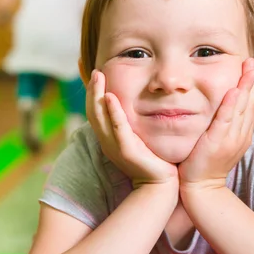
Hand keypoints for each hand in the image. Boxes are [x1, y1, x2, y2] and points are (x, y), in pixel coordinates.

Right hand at [86, 70, 178, 187]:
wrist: (160, 183)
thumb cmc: (152, 159)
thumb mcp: (139, 138)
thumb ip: (133, 124)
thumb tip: (137, 104)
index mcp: (109, 138)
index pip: (95, 112)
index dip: (93, 93)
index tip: (96, 74)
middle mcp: (107, 141)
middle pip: (93, 112)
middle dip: (92, 90)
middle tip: (96, 71)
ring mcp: (115, 146)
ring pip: (100, 117)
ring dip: (97, 95)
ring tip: (99, 76)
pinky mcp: (126, 151)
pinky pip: (117, 128)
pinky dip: (112, 112)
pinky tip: (110, 97)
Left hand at [178, 58, 253, 190]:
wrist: (201, 188)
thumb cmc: (207, 163)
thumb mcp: (221, 140)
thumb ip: (226, 124)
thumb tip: (229, 108)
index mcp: (243, 132)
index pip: (253, 104)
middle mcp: (241, 134)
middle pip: (251, 103)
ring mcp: (231, 138)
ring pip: (242, 108)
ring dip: (247, 87)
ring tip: (250, 68)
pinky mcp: (217, 142)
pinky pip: (225, 120)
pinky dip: (230, 105)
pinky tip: (234, 91)